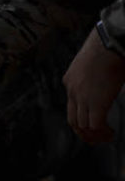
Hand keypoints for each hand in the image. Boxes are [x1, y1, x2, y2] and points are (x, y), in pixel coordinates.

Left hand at [63, 26, 124, 143]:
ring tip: (105, 138)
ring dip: (93, 135)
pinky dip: (102, 132)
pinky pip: (96, 125)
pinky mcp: (96, 103)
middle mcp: (72, 91)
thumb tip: (108, 77)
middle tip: (94, 138)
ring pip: (83, 126)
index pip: (71, 104)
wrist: (110, 41)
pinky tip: (111, 133)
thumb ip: (96, 73)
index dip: (80, 116)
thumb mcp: (95, 61)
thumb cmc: (108, 45)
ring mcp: (82, 98)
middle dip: (83, 132)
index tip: (90, 122)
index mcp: (70, 80)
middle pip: (72, 120)